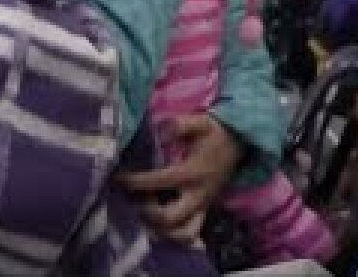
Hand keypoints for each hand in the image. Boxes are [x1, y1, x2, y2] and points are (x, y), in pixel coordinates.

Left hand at [118, 114, 242, 242]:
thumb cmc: (214, 133)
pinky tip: (157, 225)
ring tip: (146, 215)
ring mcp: (202, 207)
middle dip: (148, 213)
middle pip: (170, 218)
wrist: (239, 143)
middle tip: (135, 200)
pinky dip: (173, 235)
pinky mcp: (204, 212)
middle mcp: (197, 195)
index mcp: (192, 173)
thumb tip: (159, 130)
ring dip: (161, 230)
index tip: (118, 178)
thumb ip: (180, 125)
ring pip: (183, 234)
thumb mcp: (200, 122)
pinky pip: (190, 234)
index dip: (136, 182)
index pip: (160, 181)